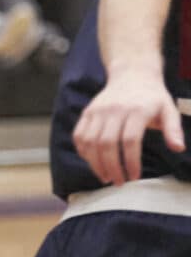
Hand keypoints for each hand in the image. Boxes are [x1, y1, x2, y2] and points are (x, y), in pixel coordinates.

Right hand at [73, 68, 184, 184]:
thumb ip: (173, 129)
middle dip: (111, 167)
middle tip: (118, 182)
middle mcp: (113, 110)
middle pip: (107, 144)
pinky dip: (83, 151)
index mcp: (135, 110)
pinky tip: (92, 162)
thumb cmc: (152, 97)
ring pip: (90, 142)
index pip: (130, 140)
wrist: (131, 74)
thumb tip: (178, 148)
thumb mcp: (169, 109)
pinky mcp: (87, 112)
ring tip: (105, 177)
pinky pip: (79, 135)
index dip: (130, 161)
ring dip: (95, 163)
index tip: (134, 177)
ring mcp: (97, 111)